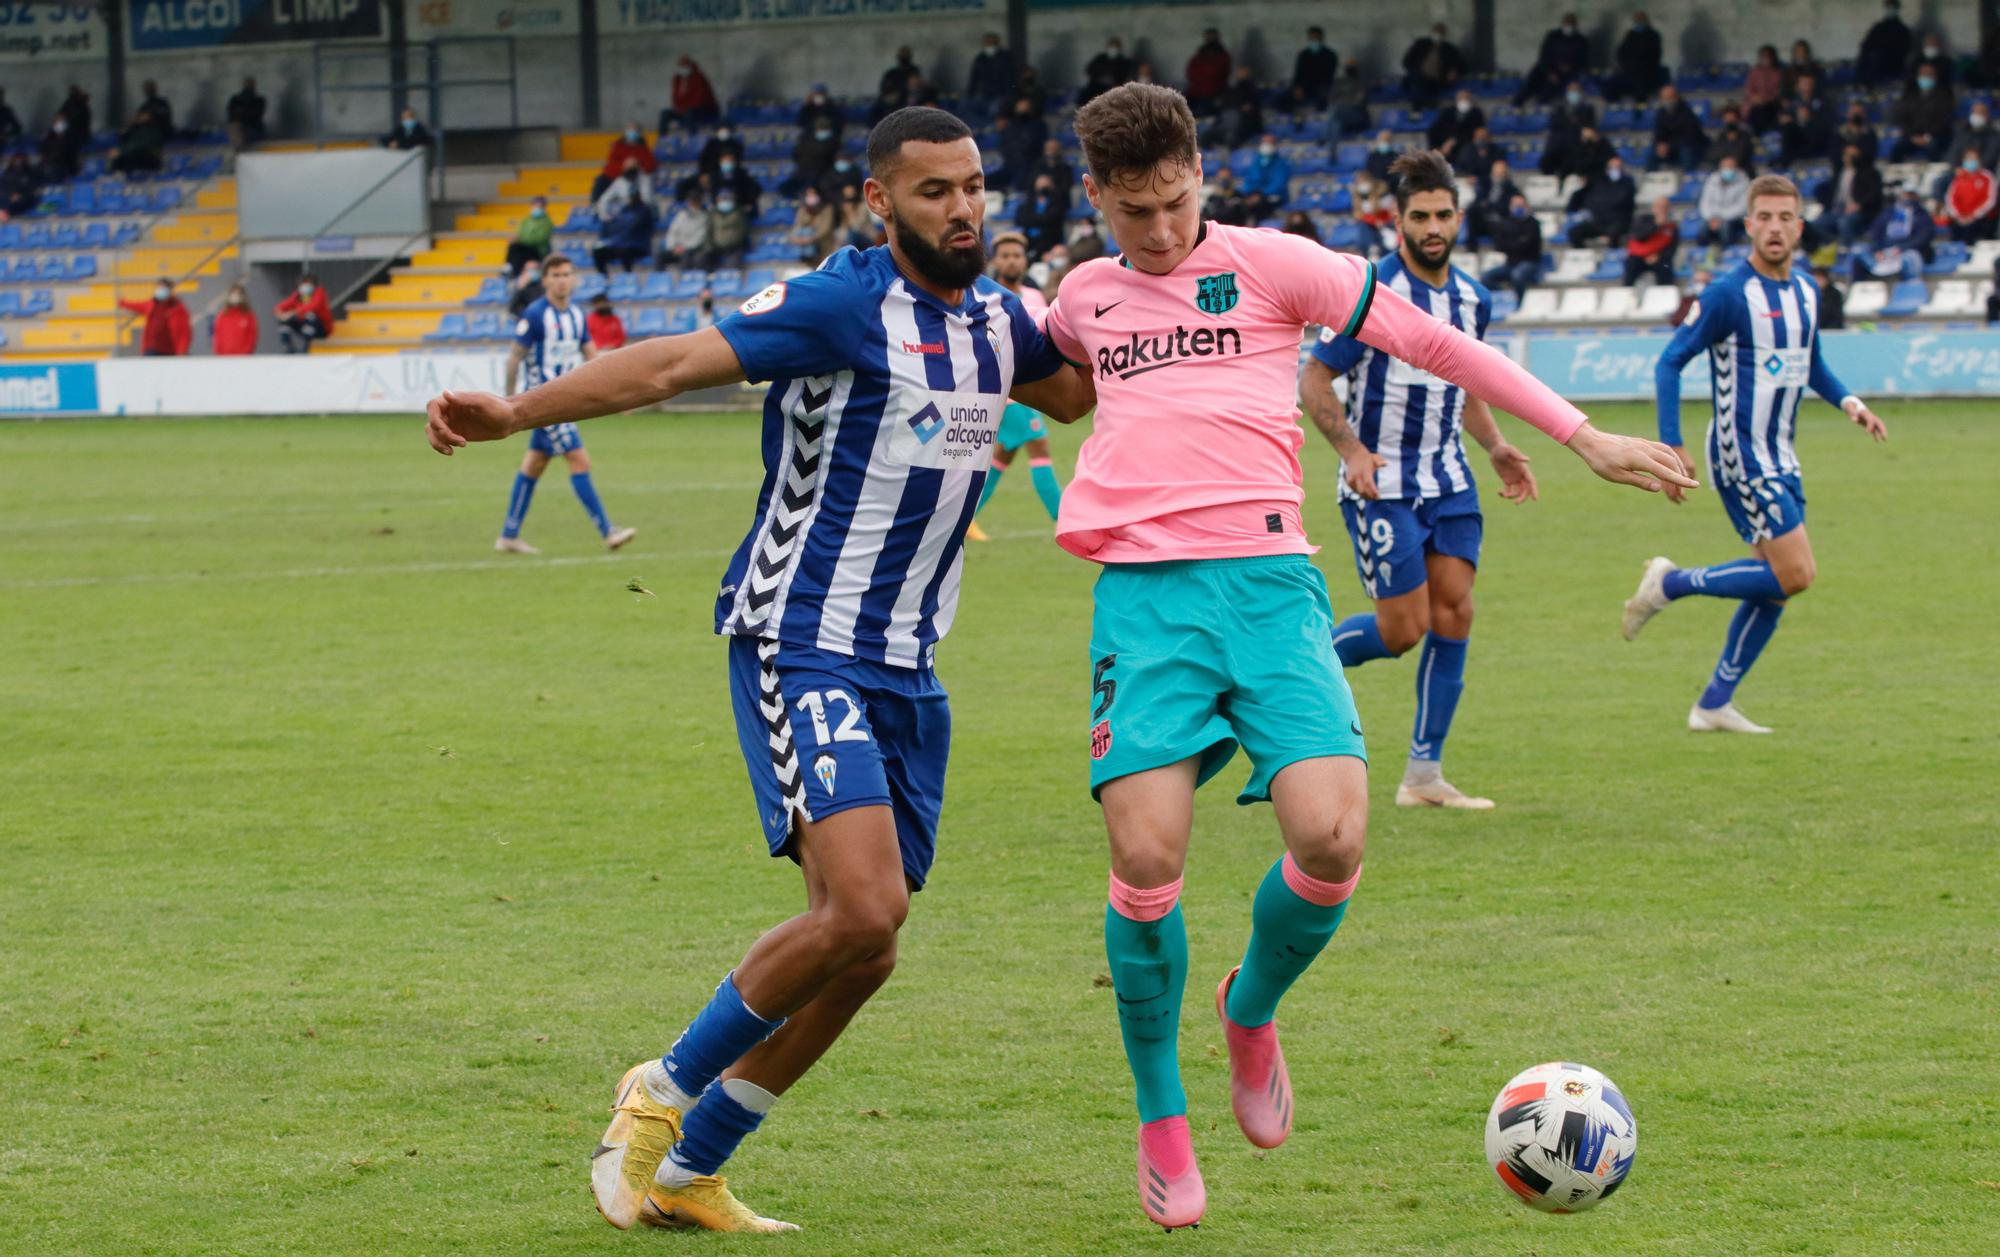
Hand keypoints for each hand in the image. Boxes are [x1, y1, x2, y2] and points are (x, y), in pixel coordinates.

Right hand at [426, 390, 518, 454]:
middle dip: (441, 435)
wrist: (510, 421)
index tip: (444, 430)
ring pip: (433, 433)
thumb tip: (445, 393)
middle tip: (461, 442)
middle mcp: (449, 410)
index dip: (433, 419)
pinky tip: (453, 451)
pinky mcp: (456, 433)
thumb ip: (464, 399)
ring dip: (438, 443)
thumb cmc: (499, 408)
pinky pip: (441, 440)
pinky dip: (442, 446)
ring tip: (452, 451)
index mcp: (453, 400)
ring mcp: (452, 422)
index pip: (433, 407)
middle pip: (431, 422)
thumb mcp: (483, 403)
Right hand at [1340, 448, 1386, 498]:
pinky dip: (1360, 493)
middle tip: (1376, 498)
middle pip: (1362, 490)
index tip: (1378, 496)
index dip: (1373, 491)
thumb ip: (1380, 461)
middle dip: (1369, 496)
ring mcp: (1351, 479)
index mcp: (1364, 471)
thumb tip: (1385, 464)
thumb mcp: (1375, 457)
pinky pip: (1354, 490)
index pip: (1368, 483)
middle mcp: (1357, 475)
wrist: (1353, 455)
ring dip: (1365, 496)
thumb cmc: (1367, 458)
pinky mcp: (1348, 481)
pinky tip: (1366, 495)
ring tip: (1371, 498)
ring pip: (1358, 492)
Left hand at [1488, 443, 1537, 502]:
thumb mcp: (1510, 450)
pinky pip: (1508, 490)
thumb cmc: (1503, 449)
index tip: (1535, 499)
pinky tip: (1499, 492)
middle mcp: (1521, 475)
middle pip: (1526, 490)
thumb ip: (1518, 455)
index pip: (1531, 482)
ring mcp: (1514, 479)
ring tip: (1503, 494)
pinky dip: (1504, 494)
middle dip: (1522, 497)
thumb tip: (1528, 460)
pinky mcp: (1507, 480)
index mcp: (1524, 469)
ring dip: (1512, 496)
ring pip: (1517, 492)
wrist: (1495, 450)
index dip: (1534, 490)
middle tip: (1516, 503)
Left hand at [1567, 423, 1699, 495]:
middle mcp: (1646, 449)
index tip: (1694, 486)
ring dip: (1677, 465)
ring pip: (1669, 453)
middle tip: (1684, 490)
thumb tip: (1659, 488)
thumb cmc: (1602, 462)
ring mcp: (1645, 444)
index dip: (1680, 480)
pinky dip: (1671, 457)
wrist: (1592, 442)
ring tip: (1681, 478)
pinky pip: (1662, 448)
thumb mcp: (1617, 476)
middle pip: (1671, 462)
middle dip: (1680, 475)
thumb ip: (1640, 481)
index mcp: (1640, 459)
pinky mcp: (1642, 442)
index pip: (1666, 471)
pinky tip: (1671, 464)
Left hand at [1845, 397, 1886, 441]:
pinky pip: (1874, 430)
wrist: (1853, 404)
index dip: (1870, 426)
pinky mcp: (1868, 423)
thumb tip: (1853, 420)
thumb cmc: (1850, 406)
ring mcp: (1870, 420)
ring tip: (1884, 440)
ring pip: (1878, 427)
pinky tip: (1877, 441)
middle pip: (1879, 423)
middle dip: (1882, 430)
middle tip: (1884, 437)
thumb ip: (1852, 413)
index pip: (1870, 420)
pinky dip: (1875, 435)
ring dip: (1882, 433)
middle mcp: (1870, 417)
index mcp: (1866, 413)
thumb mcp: (1850, 409)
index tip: (1866, 433)